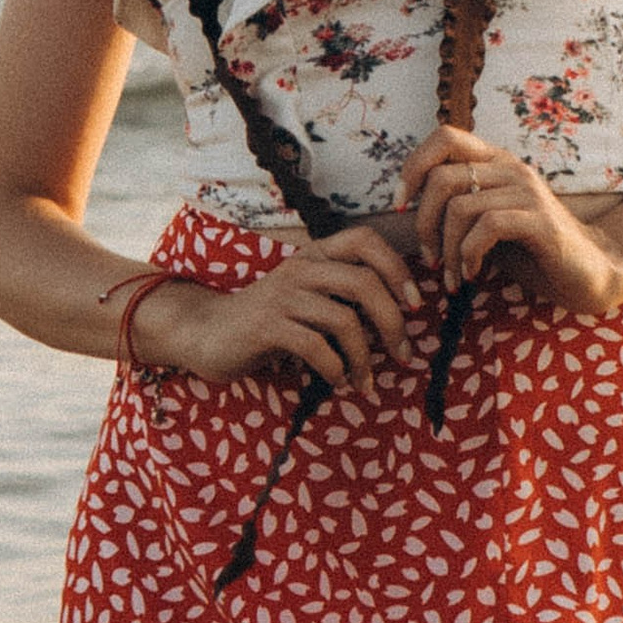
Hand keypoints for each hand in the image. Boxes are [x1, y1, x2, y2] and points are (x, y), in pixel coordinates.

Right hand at [132, 225, 420, 391]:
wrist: (208, 332)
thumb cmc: (269, 320)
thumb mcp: (308, 297)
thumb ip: (343, 296)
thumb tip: (401, 316)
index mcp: (315, 254)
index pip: (365, 240)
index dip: (397, 268)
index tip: (415, 303)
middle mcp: (301, 267)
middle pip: (364, 282)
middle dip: (393, 322)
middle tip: (403, 354)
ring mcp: (283, 295)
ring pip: (344, 319)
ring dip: (364, 358)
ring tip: (367, 382)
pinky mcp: (267, 326)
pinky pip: (316, 346)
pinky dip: (336, 369)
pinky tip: (339, 383)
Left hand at [397, 128, 622, 317]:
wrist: (591, 271)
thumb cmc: (533, 250)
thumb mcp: (487, 224)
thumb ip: (457, 209)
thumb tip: (408, 210)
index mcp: (495, 163)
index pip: (444, 137)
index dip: (413, 166)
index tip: (402, 207)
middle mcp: (510, 168)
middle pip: (441, 177)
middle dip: (423, 223)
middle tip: (430, 258)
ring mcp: (527, 192)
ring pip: (459, 206)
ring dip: (446, 250)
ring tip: (452, 276)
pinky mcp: (540, 221)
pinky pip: (487, 226)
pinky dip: (469, 254)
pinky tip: (472, 275)